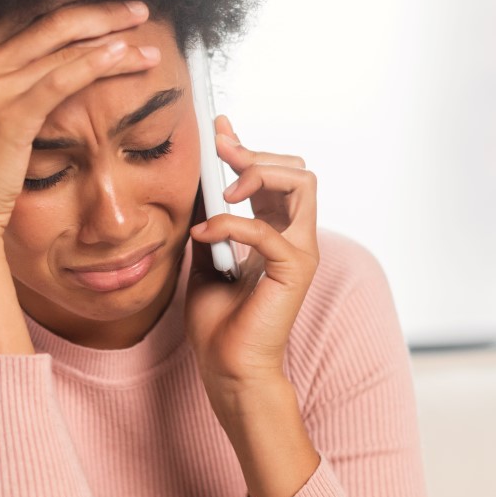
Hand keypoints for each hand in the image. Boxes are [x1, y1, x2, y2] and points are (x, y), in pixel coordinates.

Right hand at [0, 0, 162, 245]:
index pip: (16, 11)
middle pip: (43, 17)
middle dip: (96, 7)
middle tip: (135, 6)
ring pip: (60, 42)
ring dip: (110, 31)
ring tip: (144, 29)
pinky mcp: (9, 112)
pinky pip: (64, 76)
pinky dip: (100, 61)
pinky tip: (129, 55)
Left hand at [184, 114, 318, 389]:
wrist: (226, 368)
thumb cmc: (218, 321)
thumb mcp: (203, 254)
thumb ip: (207, 217)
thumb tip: (194, 179)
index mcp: (275, 230)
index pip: (273, 173)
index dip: (246, 146)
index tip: (217, 128)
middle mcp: (294, 236)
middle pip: (296, 168)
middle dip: (255, 153)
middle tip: (220, 151)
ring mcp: (299, 251)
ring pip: (301, 182)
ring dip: (259, 174)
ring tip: (224, 192)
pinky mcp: (294, 270)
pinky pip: (267, 229)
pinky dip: (231, 224)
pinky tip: (204, 235)